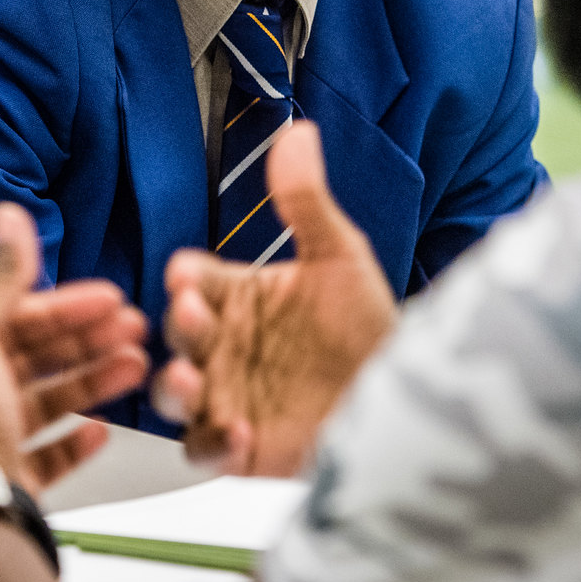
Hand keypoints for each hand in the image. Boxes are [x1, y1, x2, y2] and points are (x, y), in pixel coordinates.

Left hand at [0, 202, 149, 499]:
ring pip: (46, 400)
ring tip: (135, 368)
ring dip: (93, 380)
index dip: (61, 304)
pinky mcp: (6, 480)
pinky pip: (47, 453)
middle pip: (32, 355)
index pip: (7, 314)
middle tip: (132, 329)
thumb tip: (8, 218)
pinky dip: (75, 438)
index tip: (106, 297)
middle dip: (87, 339)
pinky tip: (99, 429)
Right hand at [153, 122, 395, 474]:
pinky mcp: (242, 448)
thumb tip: (299, 130)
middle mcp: (223, 346)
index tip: (188, 273)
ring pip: (176, 395)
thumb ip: (308, 200)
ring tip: (190, 378)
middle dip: (179, 323)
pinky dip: (212, 444)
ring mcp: (226, 397)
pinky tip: (239, 431)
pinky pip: (206, 451)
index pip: (194, 280)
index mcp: (236, 296)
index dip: (187, 278)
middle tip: (191, 312)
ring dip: (175, 386)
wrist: (405, 394)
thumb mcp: (340, 257)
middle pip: (180, 334)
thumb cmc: (366, 324)